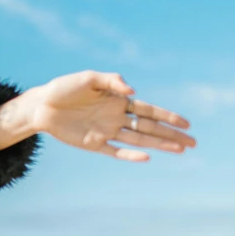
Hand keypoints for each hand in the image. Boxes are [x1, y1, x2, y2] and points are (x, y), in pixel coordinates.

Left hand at [33, 70, 195, 161]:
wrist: (40, 105)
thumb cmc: (63, 89)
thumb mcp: (87, 78)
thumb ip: (111, 81)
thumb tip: (132, 90)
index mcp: (117, 101)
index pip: (148, 110)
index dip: (168, 116)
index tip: (186, 123)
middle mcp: (115, 118)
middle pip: (149, 128)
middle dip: (171, 134)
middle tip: (194, 143)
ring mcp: (105, 132)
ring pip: (138, 140)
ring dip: (158, 145)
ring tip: (180, 150)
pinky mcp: (92, 144)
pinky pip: (115, 151)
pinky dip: (130, 155)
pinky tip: (147, 157)